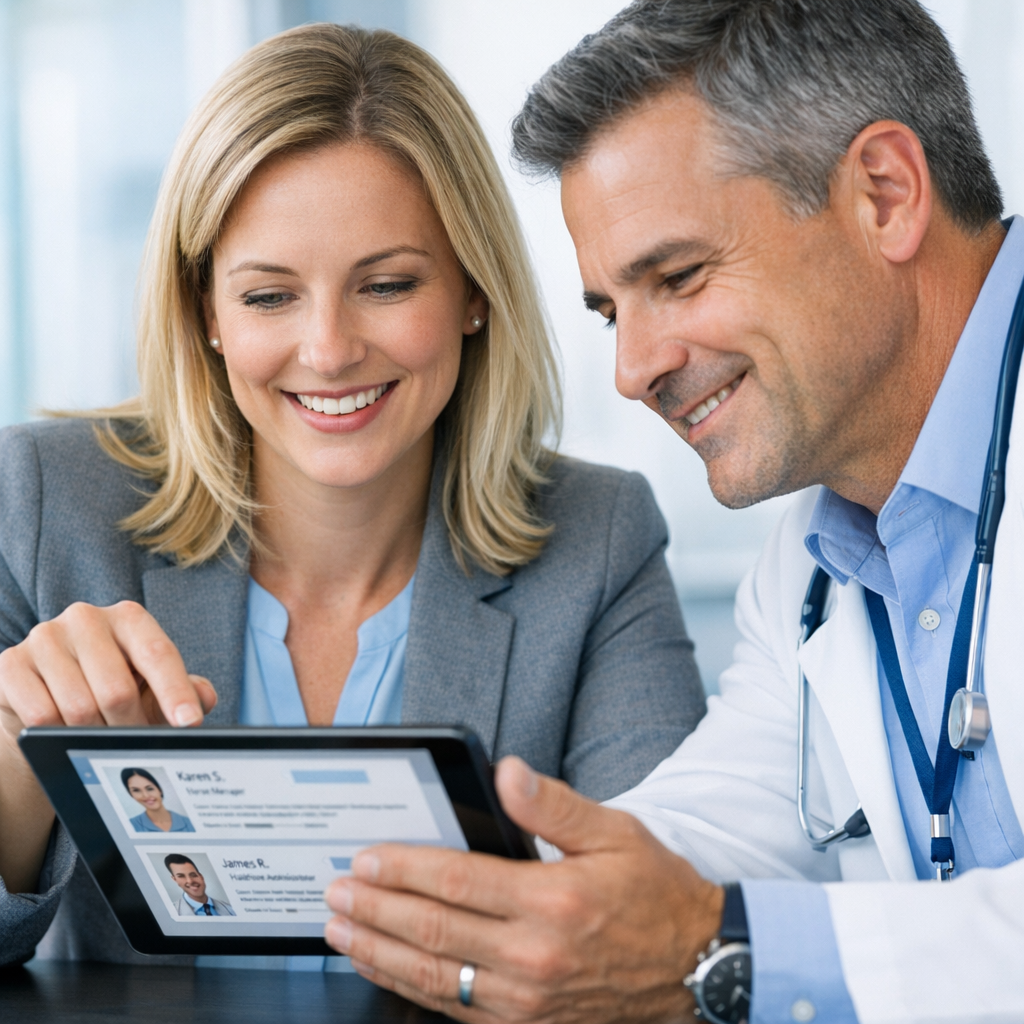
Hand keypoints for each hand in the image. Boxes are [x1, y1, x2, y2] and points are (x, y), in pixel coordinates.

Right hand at [0, 600, 215, 741]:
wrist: (44, 697)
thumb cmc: (109, 687)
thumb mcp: (149, 686)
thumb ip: (183, 689)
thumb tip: (206, 699)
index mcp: (128, 617)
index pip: (158, 653)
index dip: (175, 692)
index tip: (190, 723)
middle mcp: (86, 618)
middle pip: (116, 688)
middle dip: (131, 726)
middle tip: (136, 746)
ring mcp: (45, 637)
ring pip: (78, 706)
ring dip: (94, 735)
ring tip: (102, 741)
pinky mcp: (11, 664)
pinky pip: (40, 715)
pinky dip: (57, 734)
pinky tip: (64, 734)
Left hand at [324, 756, 722, 1022]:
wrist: (698, 966)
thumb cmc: (655, 893)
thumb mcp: (615, 832)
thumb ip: (553, 806)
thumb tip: (507, 773)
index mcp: (551, 901)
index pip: (454, 880)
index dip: (402, 869)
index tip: (365, 858)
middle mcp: (533, 956)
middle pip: (431, 931)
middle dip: (374, 910)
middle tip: (335, 892)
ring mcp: (527, 999)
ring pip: (432, 977)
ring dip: (378, 952)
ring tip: (341, 932)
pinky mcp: (526, 1023)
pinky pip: (453, 1007)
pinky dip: (410, 986)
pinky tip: (386, 968)